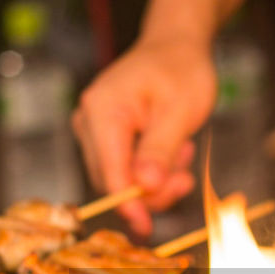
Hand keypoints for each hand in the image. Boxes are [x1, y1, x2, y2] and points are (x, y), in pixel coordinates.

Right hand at [72, 36, 216, 235]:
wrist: (175, 47)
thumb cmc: (180, 71)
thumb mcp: (180, 111)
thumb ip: (160, 151)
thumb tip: (144, 188)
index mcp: (102, 111)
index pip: (110, 172)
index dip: (129, 204)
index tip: (146, 226)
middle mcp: (88, 121)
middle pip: (113, 180)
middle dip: (151, 189)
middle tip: (185, 178)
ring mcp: (93, 129)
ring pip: (120, 178)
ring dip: (156, 179)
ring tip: (183, 150)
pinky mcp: (104, 137)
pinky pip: (125, 168)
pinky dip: (151, 170)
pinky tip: (173, 149)